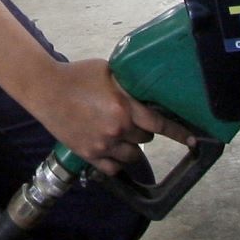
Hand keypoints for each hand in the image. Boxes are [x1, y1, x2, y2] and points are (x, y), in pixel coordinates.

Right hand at [22, 58, 195, 175]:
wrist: (45, 90)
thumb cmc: (77, 75)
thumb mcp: (108, 71)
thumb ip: (128, 84)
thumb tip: (146, 91)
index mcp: (124, 107)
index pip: (160, 123)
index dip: (178, 133)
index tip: (193, 141)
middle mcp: (117, 129)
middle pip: (145, 138)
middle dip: (143, 129)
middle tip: (131, 120)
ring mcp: (103, 145)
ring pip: (133, 155)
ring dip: (131, 146)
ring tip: (121, 135)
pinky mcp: (89, 154)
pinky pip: (113, 168)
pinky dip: (116, 162)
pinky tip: (112, 151)